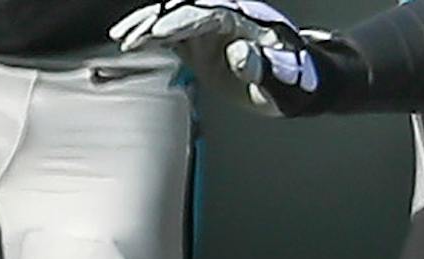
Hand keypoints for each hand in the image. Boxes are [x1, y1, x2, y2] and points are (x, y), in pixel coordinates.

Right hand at [109, 1, 323, 115]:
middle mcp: (226, 15)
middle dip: (156, 20)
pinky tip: (130, 42)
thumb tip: (239, 53)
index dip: (181, 23)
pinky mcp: (202, 39)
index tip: (158, 34)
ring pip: (174, 16)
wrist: (301, 83)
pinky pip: (173, 32)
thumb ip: (263, 69)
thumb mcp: (284, 83)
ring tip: (123, 39)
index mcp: (246, 19)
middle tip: (131, 39)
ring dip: (148, 25)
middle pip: (185, 8)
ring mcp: (212, 26)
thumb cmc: (297, 84)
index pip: (208, 15)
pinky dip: (151, 35)